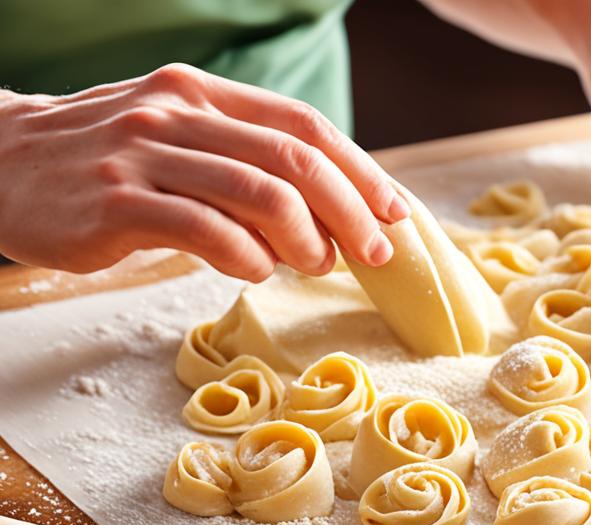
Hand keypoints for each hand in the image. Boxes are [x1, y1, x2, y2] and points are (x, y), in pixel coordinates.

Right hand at [0, 64, 407, 280]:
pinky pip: (206, 231)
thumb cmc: (102, 162)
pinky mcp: (117, 203)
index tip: (392, 210)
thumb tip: (327, 210)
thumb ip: (241, 158)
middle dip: (349, 209)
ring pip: (259, 193)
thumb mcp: (174, 136)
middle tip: (371, 251)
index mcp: (201, 93)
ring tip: (314, 264)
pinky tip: (255, 269)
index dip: (359, 169)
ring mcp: (144, 155)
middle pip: (294, 159)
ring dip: (305, 239)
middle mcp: (176, 113)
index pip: (303, 125)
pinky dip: (247, 257)